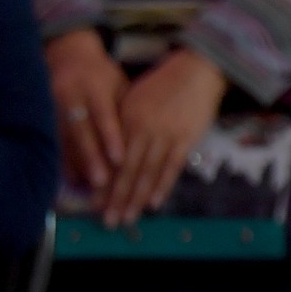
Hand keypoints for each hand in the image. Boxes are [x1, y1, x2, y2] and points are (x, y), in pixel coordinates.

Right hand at [47, 28, 129, 193]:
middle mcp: (71, 97)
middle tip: (102, 182)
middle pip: (81, 132)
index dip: (111, 138)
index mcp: (95, 87)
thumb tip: (138, 145)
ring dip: (74, 164)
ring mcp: (51, 106)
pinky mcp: (40, 115)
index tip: (120, 160)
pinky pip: (51, 141)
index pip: (104, 116)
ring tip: (86, 186)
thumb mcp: (117, 85)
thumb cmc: (102, 76)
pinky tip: (70, 179)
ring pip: (63, 140)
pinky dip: (61, 161)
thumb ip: (124, 111)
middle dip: (91, 158)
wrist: (67, 54)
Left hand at [101, 50, 227, 226]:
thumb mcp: (134, 100)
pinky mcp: (186, 138)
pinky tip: (153, 203)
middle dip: (116, 198)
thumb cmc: (162, 85)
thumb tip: (109, 154)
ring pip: (148, 172)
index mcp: (128, 119)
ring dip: (136, 198)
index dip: (103, 183)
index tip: (93, 204)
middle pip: (127, 170)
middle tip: (108, 221)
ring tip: (128, 219)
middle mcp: (144, 129)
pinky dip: (162, 185)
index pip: (112, 157)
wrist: (197, 70)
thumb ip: (122, 125)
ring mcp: (166, 135)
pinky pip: (172, 167)